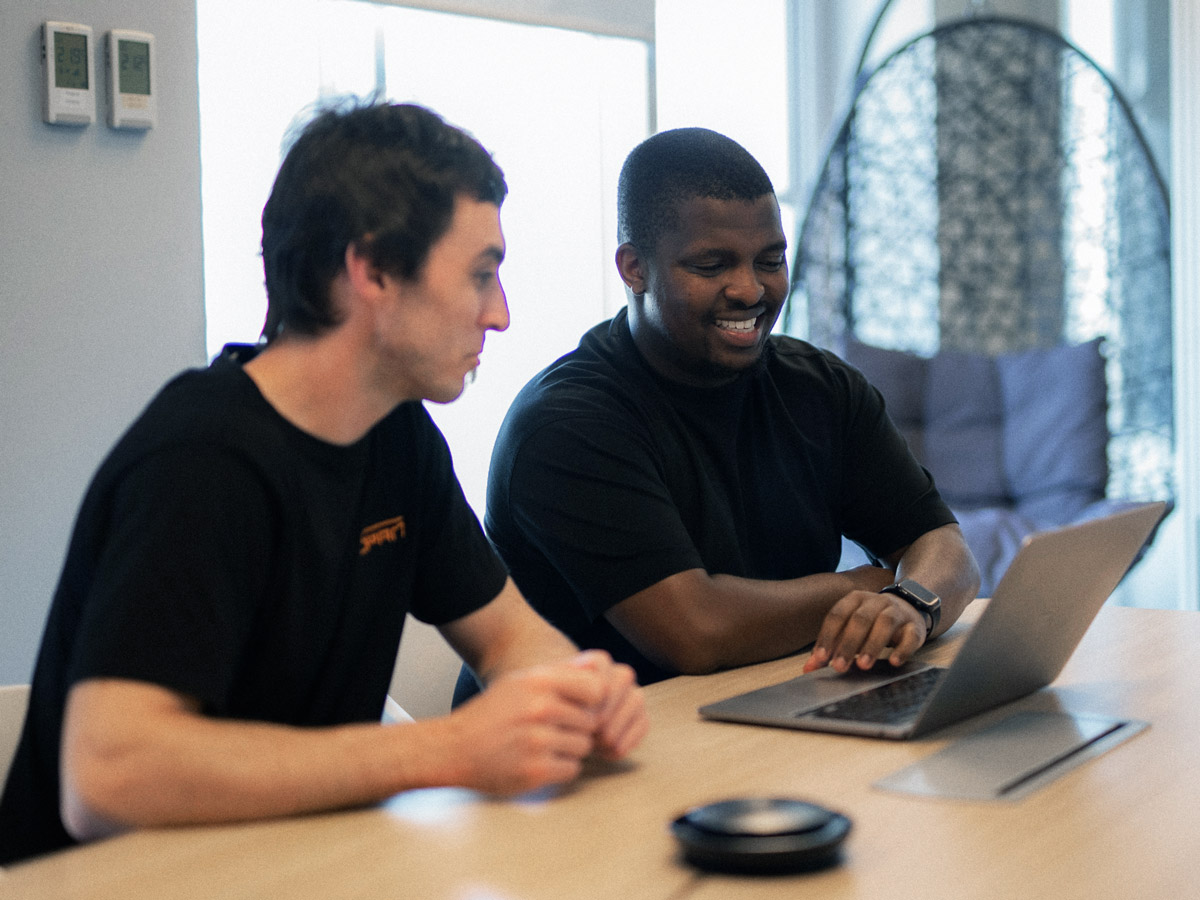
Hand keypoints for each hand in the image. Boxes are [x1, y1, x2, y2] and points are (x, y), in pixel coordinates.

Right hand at [445, 654, 643, 794]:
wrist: (454, 748)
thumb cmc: (493, 713)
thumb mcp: (521, 681)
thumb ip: (561, 672)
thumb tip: (598, 663)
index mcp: (538, 682)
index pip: (596, 689)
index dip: (592, 701)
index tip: (578, 708)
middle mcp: (540, 708)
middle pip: (591, 721)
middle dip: (577, 728)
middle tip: (551, 730)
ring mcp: (538, 741)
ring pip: (584, 746)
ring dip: (569, 749)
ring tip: (542, 745)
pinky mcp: (536, 771)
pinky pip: (572, 769)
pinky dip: (560, 768)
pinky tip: (538, 761)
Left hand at [802, 588, 926, 673]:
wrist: (909, 608)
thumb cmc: (872, 623)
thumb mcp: (850, 629)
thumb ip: (831, 647)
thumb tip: (808, 668)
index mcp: (854, 599)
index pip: (837, 615)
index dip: (827, 637)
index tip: (821, 658)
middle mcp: (876, 601)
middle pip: (860, 620)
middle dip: (848, 644)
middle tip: (839, 667)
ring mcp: (897, 612)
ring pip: (885, 624)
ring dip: (872, 645)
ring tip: (863, 666)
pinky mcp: (915, 626)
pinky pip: (910, 636)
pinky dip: (902, 649)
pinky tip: (894, 662)